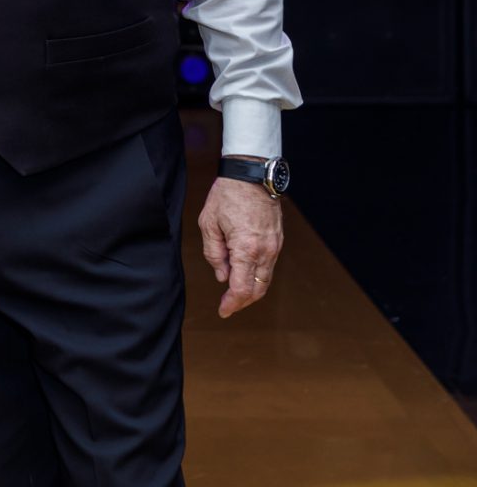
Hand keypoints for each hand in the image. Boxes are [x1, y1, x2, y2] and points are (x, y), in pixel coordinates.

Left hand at [198, 174, 284, 317]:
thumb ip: (214, 253)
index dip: (232, 304)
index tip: (223, 311)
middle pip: (257, 289)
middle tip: (227, 306)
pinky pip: (269, 266)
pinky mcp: (278, 241)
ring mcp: (274, 246)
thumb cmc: (227, 195)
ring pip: (265, 279)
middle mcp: (265, 251)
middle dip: (242, 302)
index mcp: (245, 249)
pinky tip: (244, 275)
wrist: (251, 175)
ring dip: (251, 290)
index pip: (241, 288)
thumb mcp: (209, 224)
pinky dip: (257, 276)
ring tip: (234, 294)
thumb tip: (222, 276)